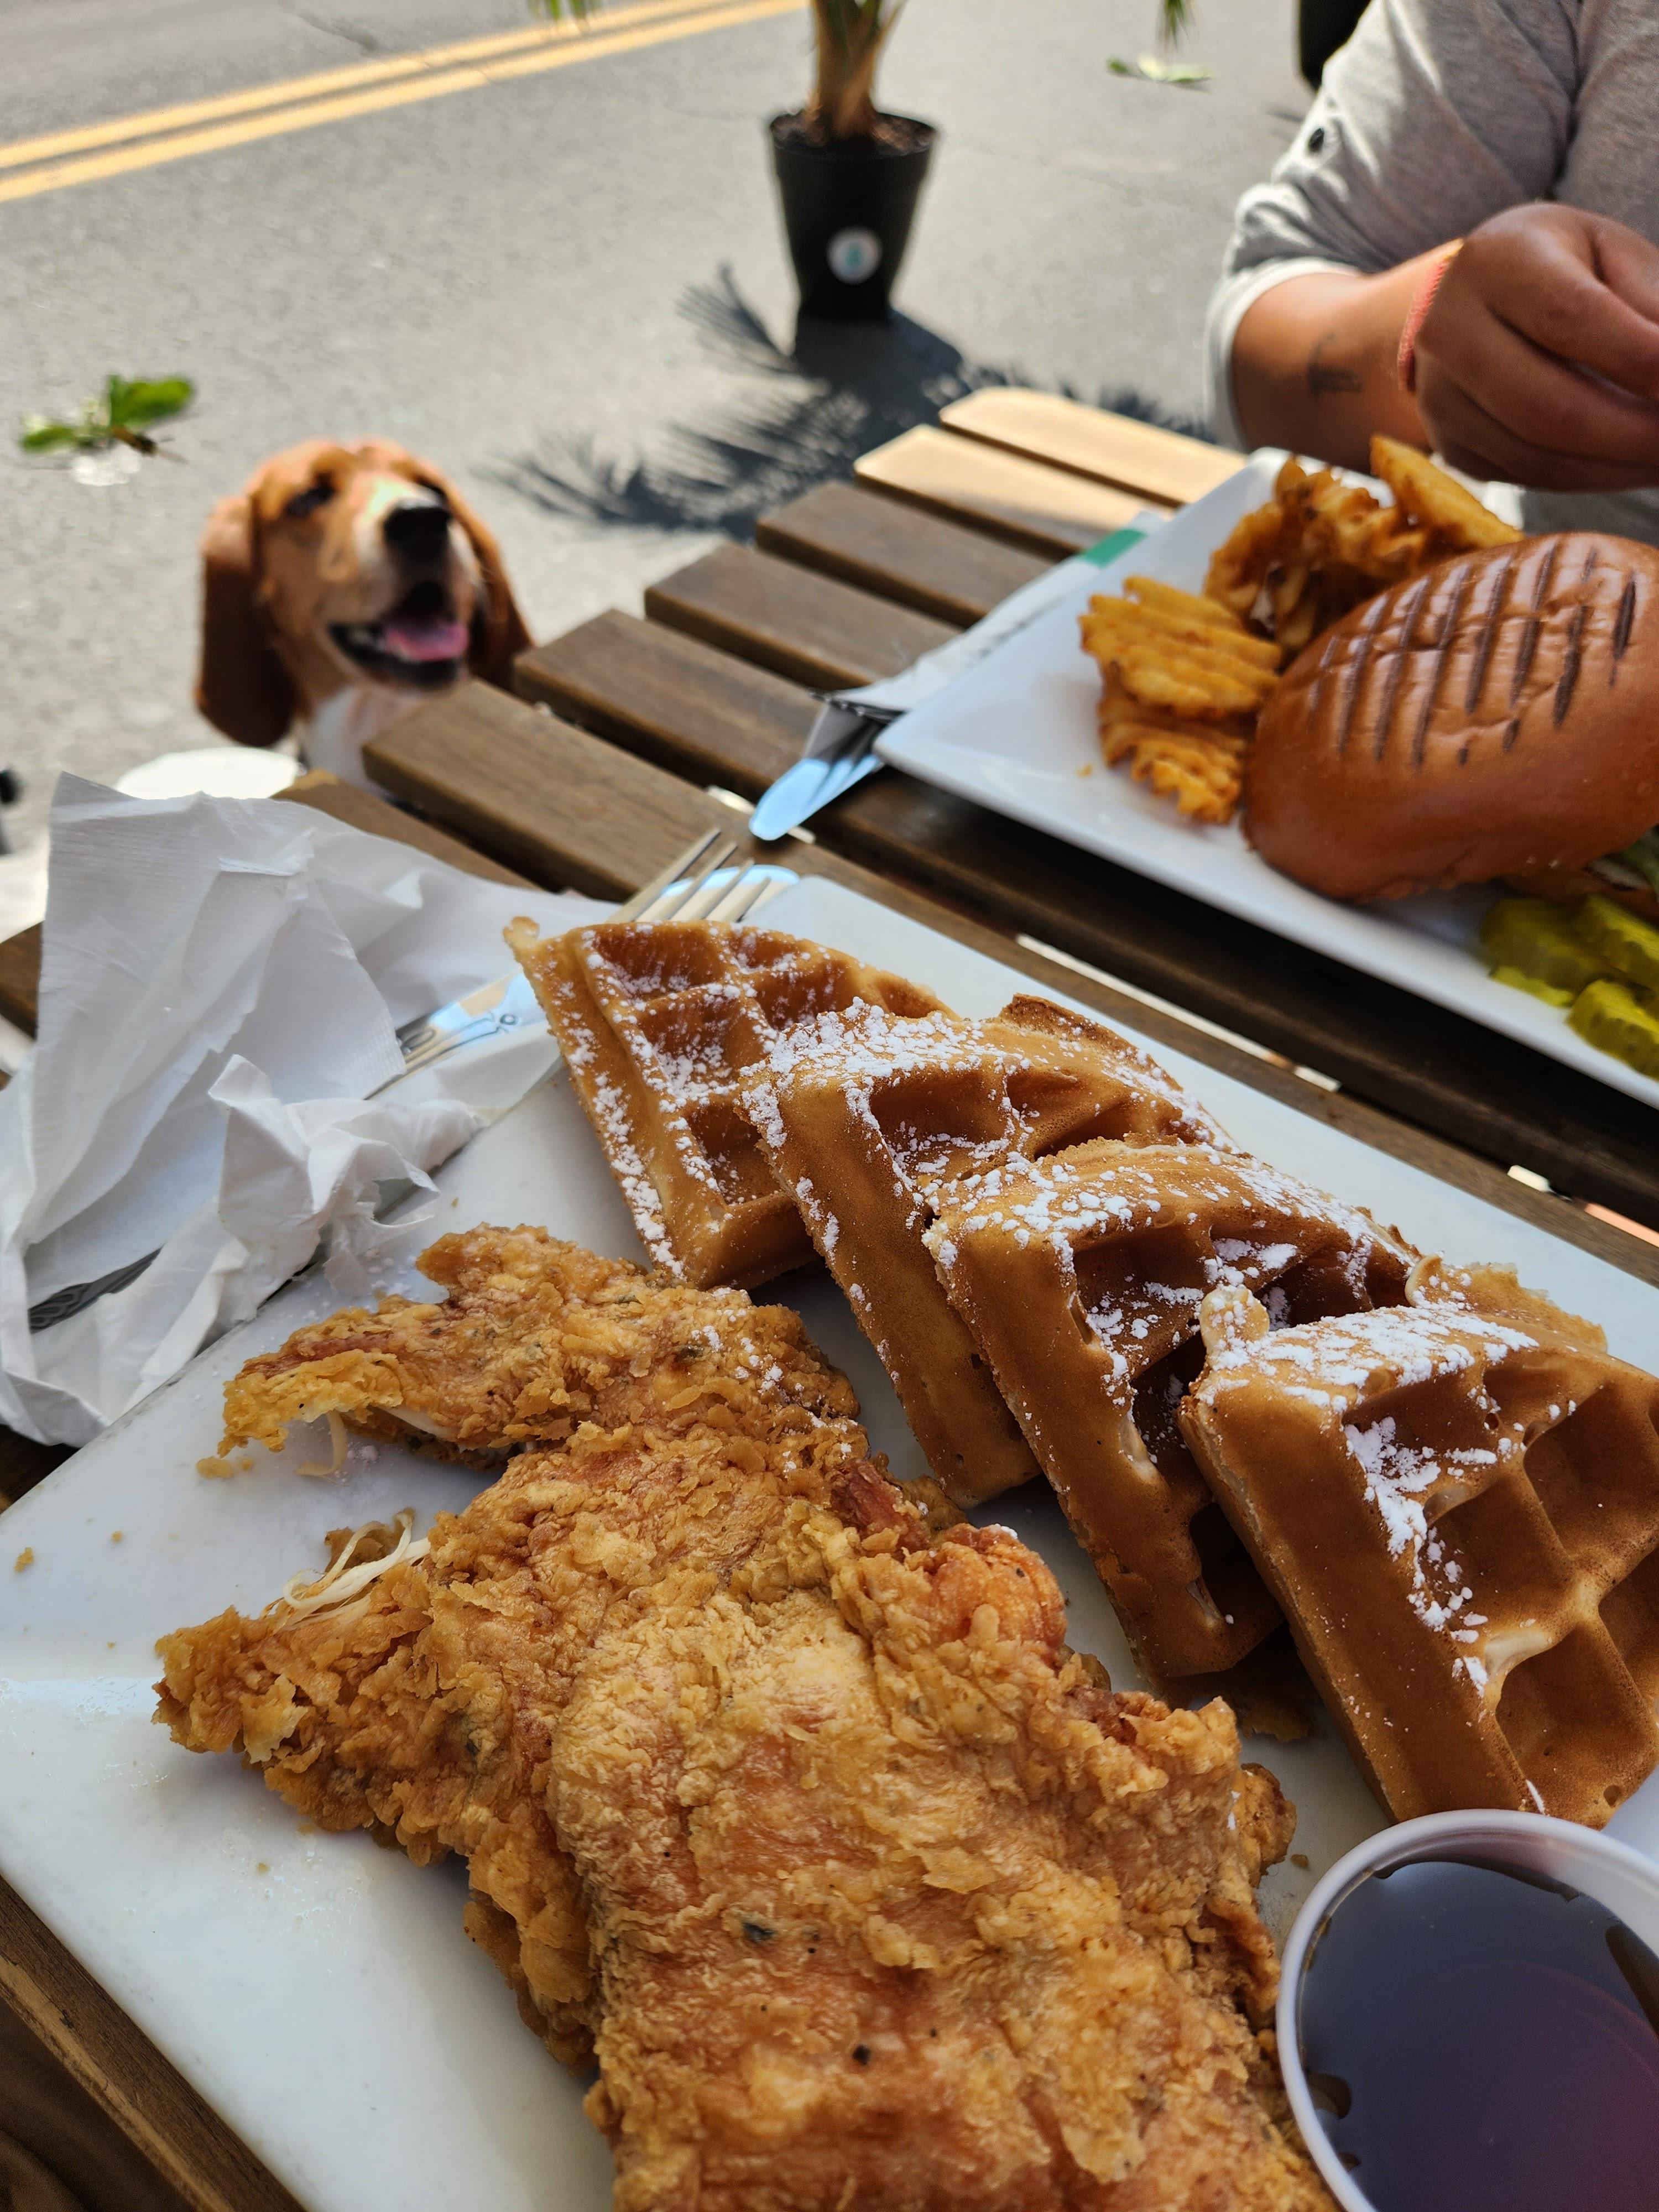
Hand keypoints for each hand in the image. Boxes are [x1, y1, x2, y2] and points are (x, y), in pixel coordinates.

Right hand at [1415, 204, 1658, 489]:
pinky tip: (1631, 464)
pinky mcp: (1449, 444)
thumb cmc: (1561, 266)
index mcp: (1498, 260)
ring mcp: (1440, 397)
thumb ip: (1649, 299)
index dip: (1639, 359)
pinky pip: (1526, 477)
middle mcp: (1450, 331)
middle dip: (1634, 434)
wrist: (1470, 299)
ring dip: (1619, 467)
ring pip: (1538, 457)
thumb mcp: (1609, 254)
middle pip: (1548, 406)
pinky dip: (1591, 479)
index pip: (1569, 318)